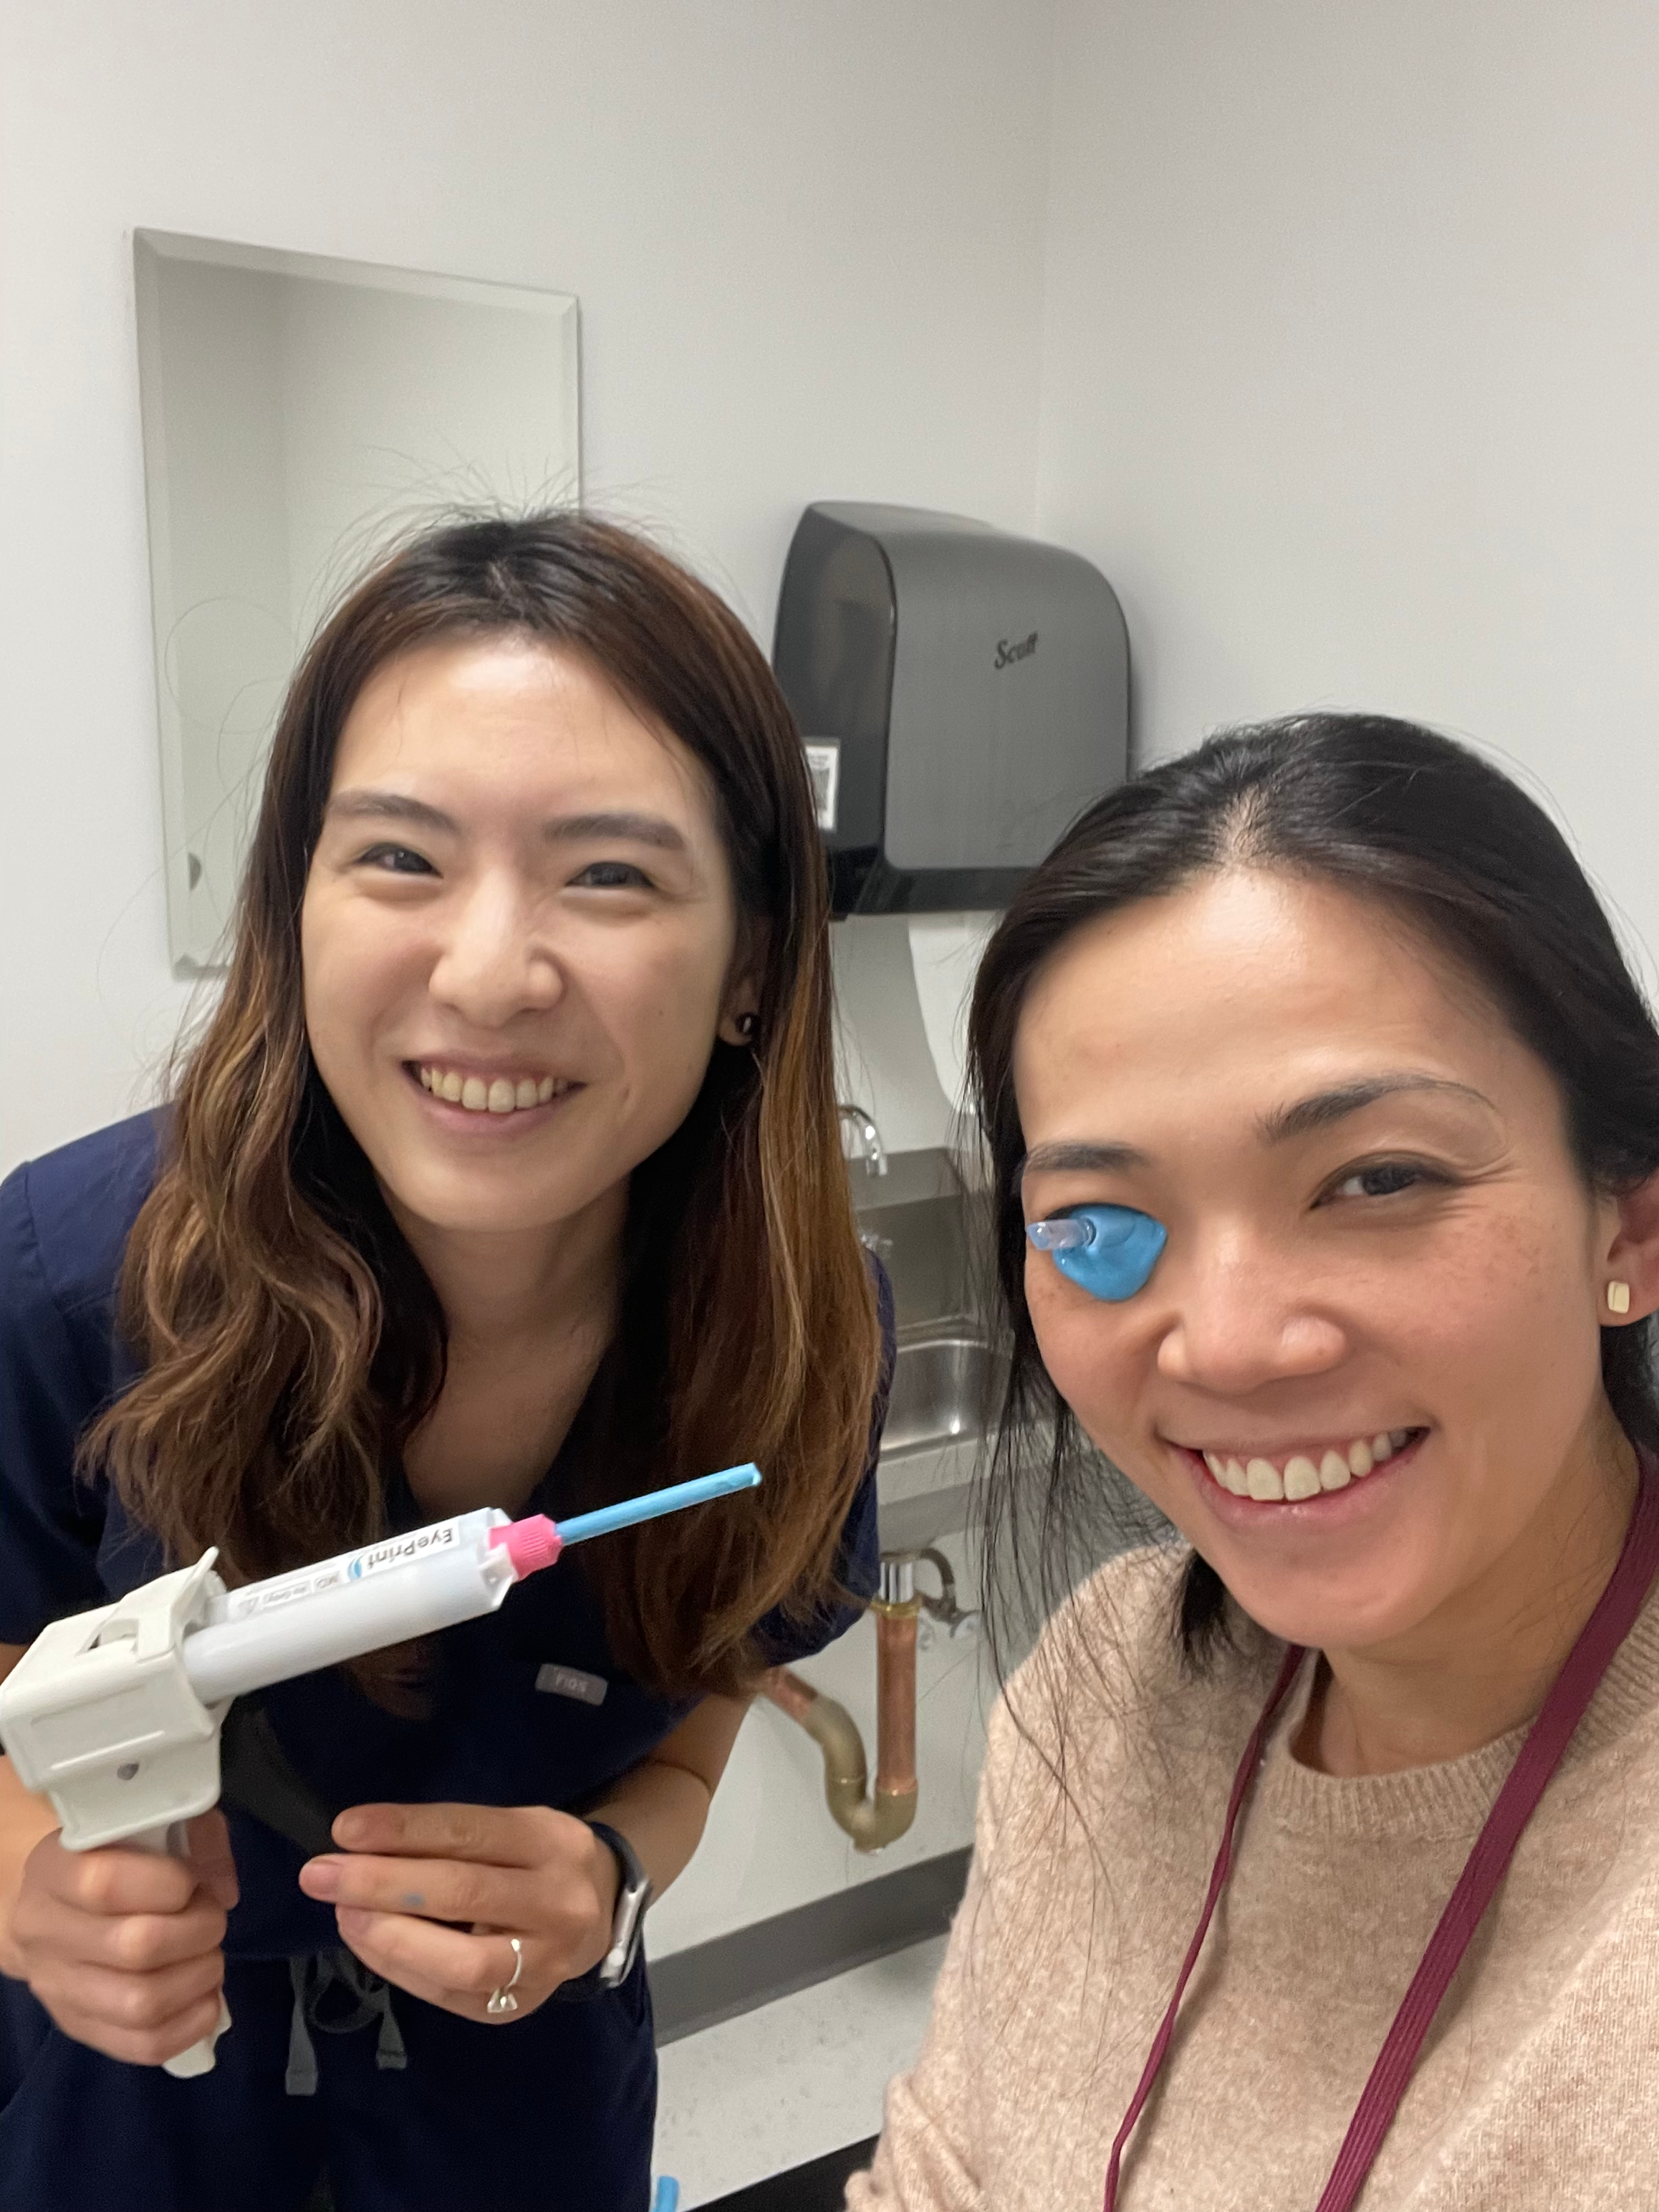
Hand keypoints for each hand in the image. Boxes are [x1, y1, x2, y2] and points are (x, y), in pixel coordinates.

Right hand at [3, 1813, 236, 2065]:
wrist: (50, 1904)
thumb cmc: (112, 1853)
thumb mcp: (148, 1820)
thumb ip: (196, 1836)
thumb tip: (224, 1890)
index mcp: (54, 1870)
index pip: (107, 1885)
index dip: (172, 1883)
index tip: (193, 1880)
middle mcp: (45, 1933)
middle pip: (136, 1948)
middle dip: (199, 1930)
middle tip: (211, 1918)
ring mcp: (58, 1990)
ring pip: (142, 2005)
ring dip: (199, 1978)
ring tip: (208, 1955)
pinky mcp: (79, 2029)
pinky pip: (143, 2046)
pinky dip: (192, 2024)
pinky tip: (205, 1995)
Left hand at [298, 1803, 620, 2023]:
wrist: (602, 1909)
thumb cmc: (538, 1857)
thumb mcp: (512, 1826)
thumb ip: (451, 1835)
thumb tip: (360, 1844)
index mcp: (554, 1842)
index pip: (471, 1831)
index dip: (405, 1830)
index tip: (344, 1829)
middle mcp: (558, 1904)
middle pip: (463, 1893)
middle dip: (382, 1884)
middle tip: (320, 1875)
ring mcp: (545, 1964)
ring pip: (461, 1960)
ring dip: (390, 1938)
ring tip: (343, 1915)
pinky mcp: (521, 2007)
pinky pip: (452, 1996)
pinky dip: (401, 1969)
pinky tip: (368, 1944)